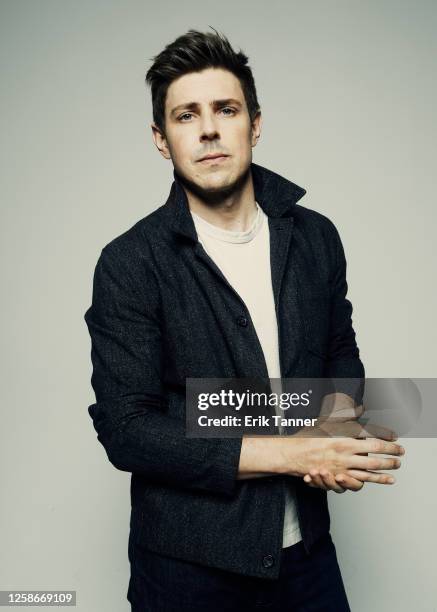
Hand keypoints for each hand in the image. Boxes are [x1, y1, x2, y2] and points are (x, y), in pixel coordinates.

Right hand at [281, 424, 403, 487]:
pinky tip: (385, 479)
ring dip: (386, 468)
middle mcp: (345, 450)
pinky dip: (375, 480)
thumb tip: (360, 407)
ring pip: (371, 469)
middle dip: (391, 452)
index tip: (394, 436)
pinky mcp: (339, 477)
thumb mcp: (327, 421)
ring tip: (396, 467)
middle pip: (375, 452)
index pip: (370, 433)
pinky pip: (361, 481)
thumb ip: (346, 414)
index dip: (385, 435)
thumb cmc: (309, 437)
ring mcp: (343, 465)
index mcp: (343, 435)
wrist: (293, 455)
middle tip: (401, 452)